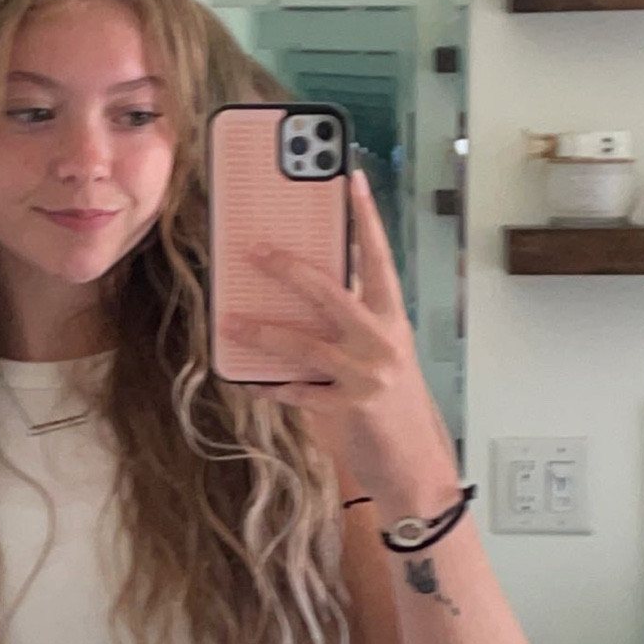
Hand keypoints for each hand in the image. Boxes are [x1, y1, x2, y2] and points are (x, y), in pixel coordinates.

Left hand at [222, 170, 458, 509]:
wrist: (414, 465)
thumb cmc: (392, 406)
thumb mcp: (382, 355)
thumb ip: (353, 324)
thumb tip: (305, 291)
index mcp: (393, 319)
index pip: (379, 258)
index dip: (366, 218)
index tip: (350, 178)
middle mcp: (383, 342)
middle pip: (332, 294)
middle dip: (290, 270)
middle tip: (254, 251)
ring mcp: (367, 376)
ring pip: (305, 345)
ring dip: (263, 333)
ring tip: (229, 321)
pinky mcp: (348, 410)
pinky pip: (297, 393)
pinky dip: (269, 387)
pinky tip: (245, 381)